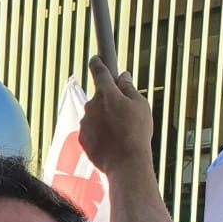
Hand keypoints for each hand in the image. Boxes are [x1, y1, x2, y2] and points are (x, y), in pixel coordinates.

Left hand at [80, 56, 153, 175]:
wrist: (125, 162)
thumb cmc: (136, 132)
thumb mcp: (140, 105)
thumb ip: (129, 88)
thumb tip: (123, 77)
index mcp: (106, 93)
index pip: (100, 71)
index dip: (98, 63)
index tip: (95, 58)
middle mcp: (91, 105)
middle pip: (99, 97)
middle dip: (109, 101)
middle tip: (125, 113)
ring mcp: (84, 122)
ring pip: (95, 115)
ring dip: (105, 119)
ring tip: (121, 132)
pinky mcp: (82, 138)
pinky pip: (91, 130)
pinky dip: (100, 133)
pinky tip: (112, 142)